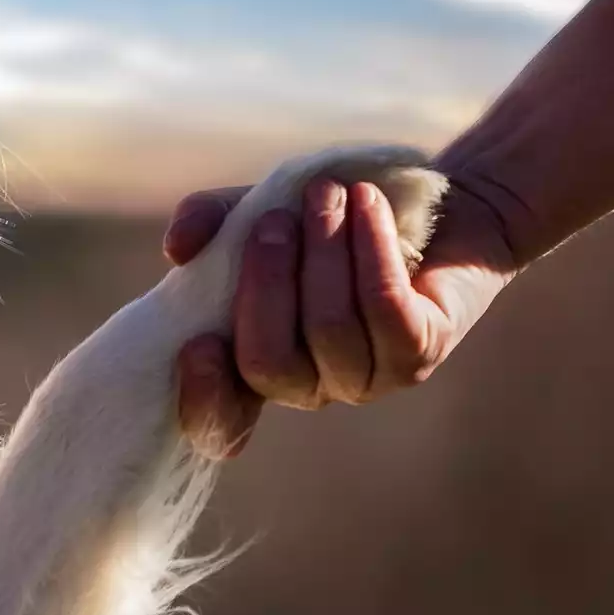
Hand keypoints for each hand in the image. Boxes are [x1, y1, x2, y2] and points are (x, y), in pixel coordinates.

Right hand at [167, 172, 520, 458]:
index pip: (220, 422)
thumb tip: (178, 247)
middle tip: (276, 220)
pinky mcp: (419, 353)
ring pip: (328, 328)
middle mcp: (311, 387)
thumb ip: (211, 222)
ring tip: (327, 192)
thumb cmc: (332, 220)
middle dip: (266, 285)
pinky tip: (367, 203)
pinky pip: (383, 307)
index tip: (197, 346)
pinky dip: (369, 248)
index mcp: (260, 365)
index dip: (205, 399)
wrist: (435, 208)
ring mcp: (367, 379)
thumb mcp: (259, 212)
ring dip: (323, 249)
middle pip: (269, 363)